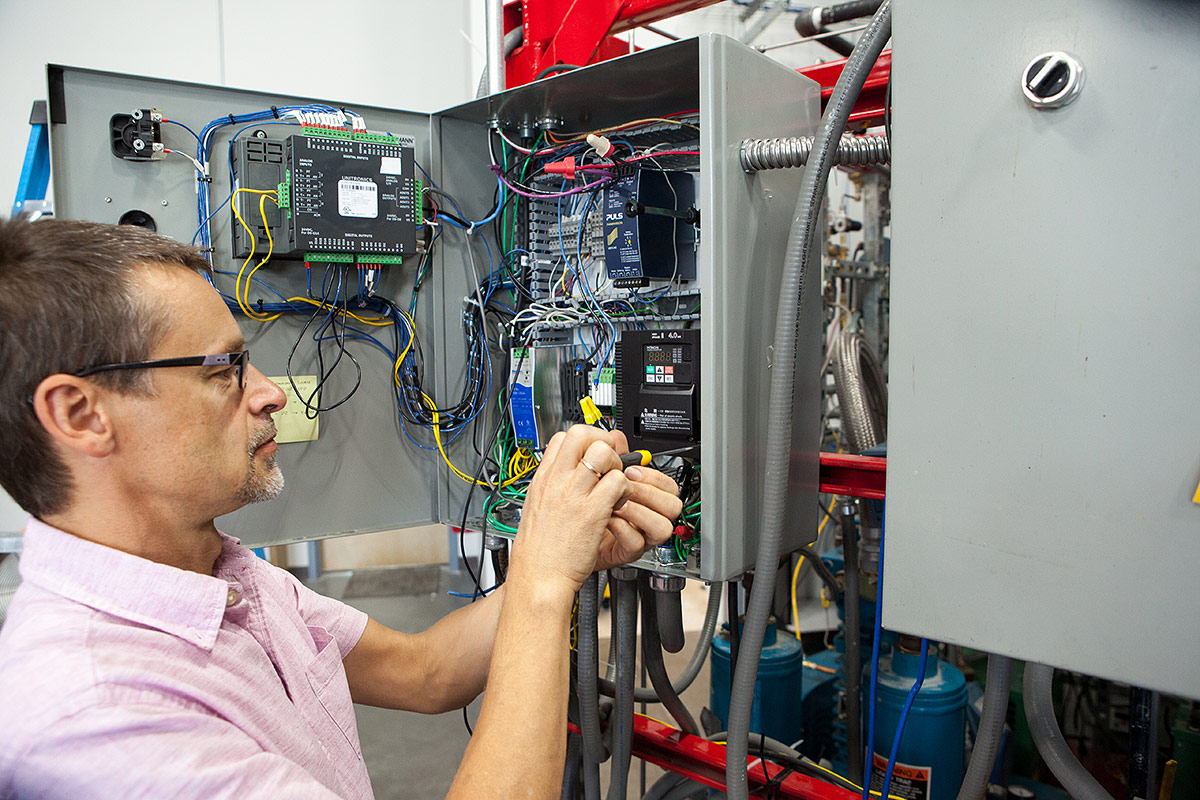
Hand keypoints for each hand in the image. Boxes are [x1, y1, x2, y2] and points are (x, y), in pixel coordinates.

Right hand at [509, 425, 634, 596]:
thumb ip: (555, 485)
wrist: (537, 576)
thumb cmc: (539, 548)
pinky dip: (625, 489)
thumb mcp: (539, 506)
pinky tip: (619, 504)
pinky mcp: (593, 511)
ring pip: (603, 453)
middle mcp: (557, 480)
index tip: (594, 453)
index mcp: (543, 478)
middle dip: (602, 443)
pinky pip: (618, 482)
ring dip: (616, 466)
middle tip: (609, 464)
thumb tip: (572, 471)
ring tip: (615, 485)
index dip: (585, 440)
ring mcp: (574, 494)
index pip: (563, 437)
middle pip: (582, 434)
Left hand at [594, 429, 682, 570]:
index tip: (630, 469)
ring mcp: (640, 535)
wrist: (564, 547)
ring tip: (612, 504)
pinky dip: (621, 529)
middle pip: (673, 504)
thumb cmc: (581, 513)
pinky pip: (637, 543)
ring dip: (636, 510)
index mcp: (645, 496)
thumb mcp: (595, 480)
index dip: (653, 475)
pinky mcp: (627, 552)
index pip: (669, 484)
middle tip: (622, 486)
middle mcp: (647, 516)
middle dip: (647, 491)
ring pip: (663, 526)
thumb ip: (610, 457)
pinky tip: (605, 520)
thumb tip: (615, 436)